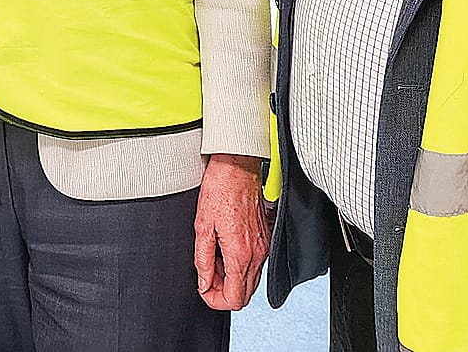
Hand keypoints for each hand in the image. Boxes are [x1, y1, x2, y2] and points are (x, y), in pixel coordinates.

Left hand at [193, 152, 269, 310]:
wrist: (237, 167)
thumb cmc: (220, 189)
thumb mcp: (202, 226)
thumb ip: (202, 260)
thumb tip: (203, 282)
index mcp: (241, 253)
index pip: (234, 300)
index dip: (215, 300)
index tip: (203, 288)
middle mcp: (258, 254)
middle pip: (244, 295)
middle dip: (223, 291)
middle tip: (206, 274)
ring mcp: (264, 247)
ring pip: (250, 282)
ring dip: (231, 279)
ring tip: (214, 258)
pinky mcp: (265, 239)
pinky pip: (255, 265)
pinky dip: (239, 265)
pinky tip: (225, 248)